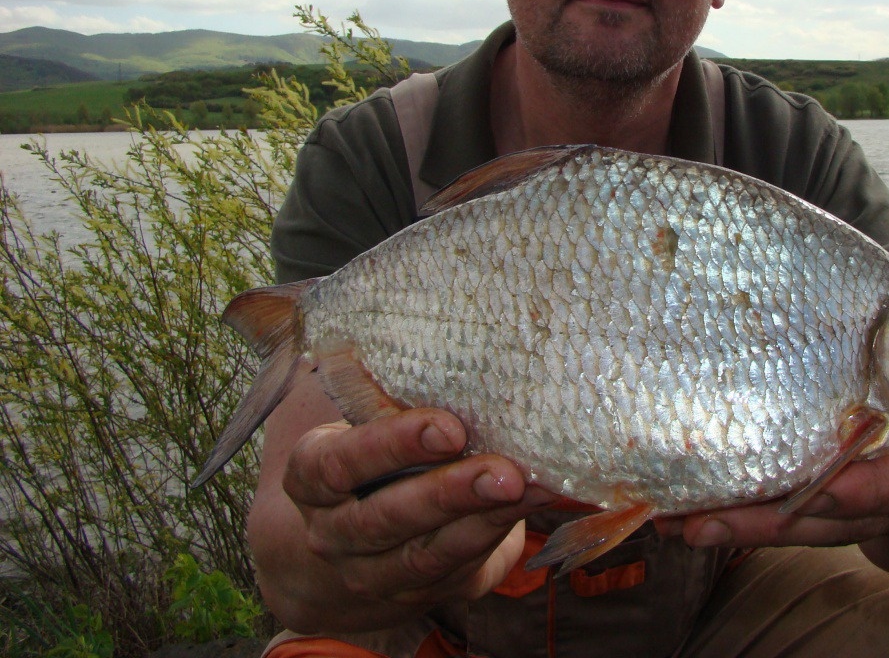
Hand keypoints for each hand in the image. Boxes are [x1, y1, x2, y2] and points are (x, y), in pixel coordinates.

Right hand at [258, 401, 556, 628]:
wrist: (342, 553)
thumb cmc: (365, 462)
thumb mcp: (357, 429)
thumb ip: (385, 398)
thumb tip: (447, 333)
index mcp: (311, 480)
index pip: (337, 465)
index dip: (390, 446)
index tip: (447, 427)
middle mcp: (335, 534)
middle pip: (386, 519)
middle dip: (449, 494)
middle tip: (504, 471)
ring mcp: (374, 573)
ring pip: (427, 554)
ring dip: (486, 520)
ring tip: (532, 487)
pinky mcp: (421, 592)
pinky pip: (461, 566)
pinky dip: (502, 533)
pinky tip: (540, 500)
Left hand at [666, 412, 888, 586]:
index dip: (868, 492)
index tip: (827, 489)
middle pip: (832, 520)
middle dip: (766, 524)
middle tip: (705, 524)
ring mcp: (859, 515)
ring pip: (798, 528)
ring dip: (736, 528)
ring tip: (680, 523)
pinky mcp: (823, 513)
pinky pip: (781, 519)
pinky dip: (736, 520)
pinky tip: (685, 519)